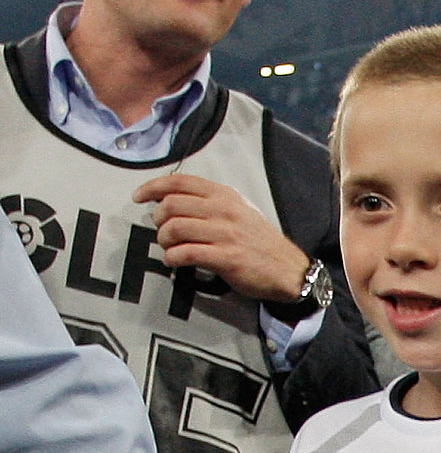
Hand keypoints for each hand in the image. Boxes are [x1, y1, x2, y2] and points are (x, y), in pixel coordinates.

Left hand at [134, 173, 311, 304]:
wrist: (289, 270)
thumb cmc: (260, 242)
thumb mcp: (240, 210)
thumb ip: (211, 203)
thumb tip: (174, 202)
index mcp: (224, 195)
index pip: (179, 182)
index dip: (152, 187)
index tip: (139, 197)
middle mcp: (223, 210)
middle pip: (171, 205)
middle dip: (158, 219)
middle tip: (162, 230)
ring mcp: (225, 234)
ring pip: (175, 229)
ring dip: (164, 240)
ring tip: (169, 248)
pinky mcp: (226, 258)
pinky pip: (186, 253)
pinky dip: (173, 258)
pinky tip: (174, 261)